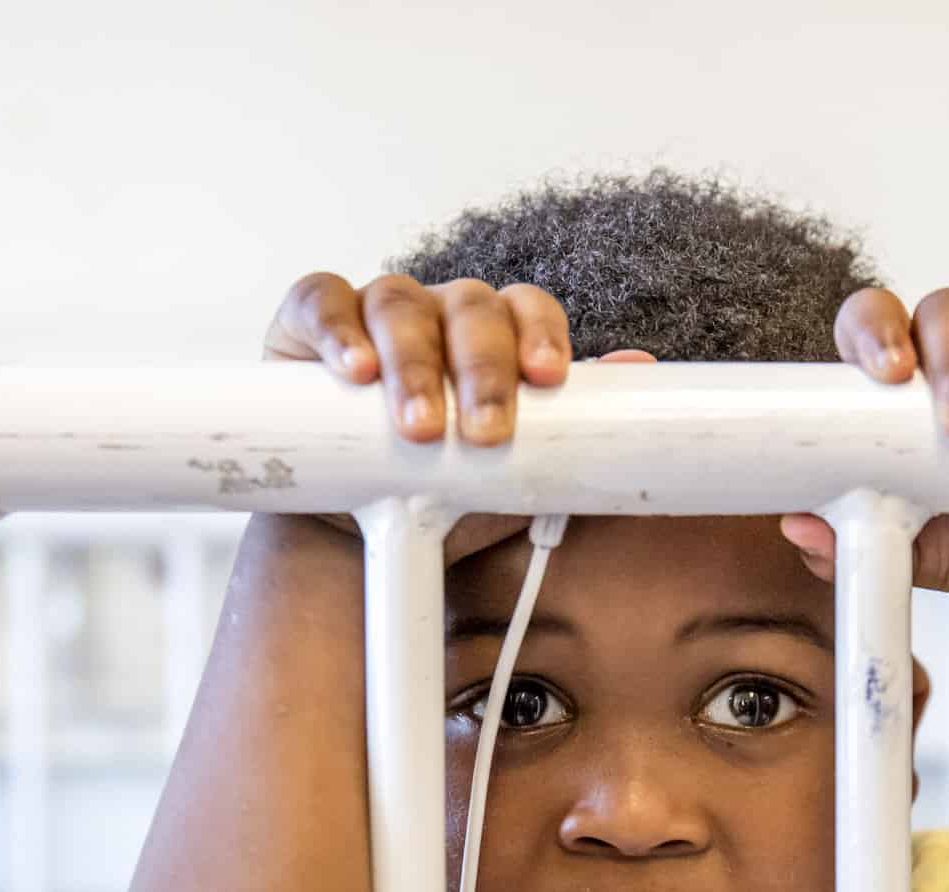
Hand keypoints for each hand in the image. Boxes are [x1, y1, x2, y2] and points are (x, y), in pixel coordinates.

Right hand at [262, 271, 572, 562]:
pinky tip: (353, 370)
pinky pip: (322, 303)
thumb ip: (572, 426)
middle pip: (468, 307)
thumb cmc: (444, 489)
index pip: (526, 307)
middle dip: (482, 370)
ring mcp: (373, 312)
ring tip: (420, 426)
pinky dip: (337, 329)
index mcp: (493, 334)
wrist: (364, 530)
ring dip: (413, 364)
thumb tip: (640, 369)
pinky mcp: (308, 325)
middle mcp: (437, 313)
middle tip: (484, 433)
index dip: (539, 333)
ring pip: (399, 305)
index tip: (548, 380)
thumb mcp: (514, 469)